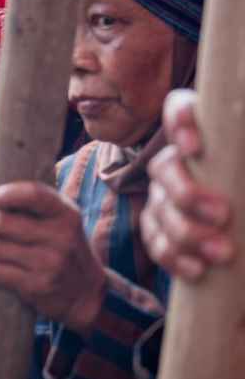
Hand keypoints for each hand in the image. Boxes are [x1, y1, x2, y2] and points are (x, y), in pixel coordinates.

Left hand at [0, 181, 106, 336]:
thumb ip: (36, 210)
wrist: (89, 296)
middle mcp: (60, 236)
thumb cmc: (65, 252)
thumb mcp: (63, 225)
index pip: (33, 194)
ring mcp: (49, 262)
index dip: (4, 195)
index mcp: (66, 214)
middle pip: (2, 223)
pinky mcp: (38, 285)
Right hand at [140, 89, 233, 279]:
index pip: (179, 109)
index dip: (178, 121)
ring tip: (221, 253)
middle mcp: (177, 162)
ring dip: (186, 233)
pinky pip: (155, 241)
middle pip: (163, 168)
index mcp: (206, 136)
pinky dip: (173, 257)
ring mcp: (163, 196)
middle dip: (187, 193)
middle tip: (222, 215)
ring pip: (158, 209)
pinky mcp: (161, 229)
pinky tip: (197, 269)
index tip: (194, 147)